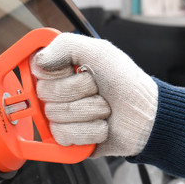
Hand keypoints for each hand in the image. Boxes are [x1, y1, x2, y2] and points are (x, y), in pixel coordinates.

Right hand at [30, 33, 157, 156]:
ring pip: (56, 115)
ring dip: (89, 111)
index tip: (76, 69)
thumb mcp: (100, 51)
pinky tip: (101, 125)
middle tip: (97, 89)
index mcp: (60, 70)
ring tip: (103, 108)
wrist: (147, 115)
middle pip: (46, 94)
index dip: (59, 72)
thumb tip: (39, 60)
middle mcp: (56, 92)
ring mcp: (60, 116)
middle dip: (80, 91)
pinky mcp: (67, 138)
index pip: (37, 70)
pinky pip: (64, 135)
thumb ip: (65, 45)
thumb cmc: (127, 82)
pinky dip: (90, 130)